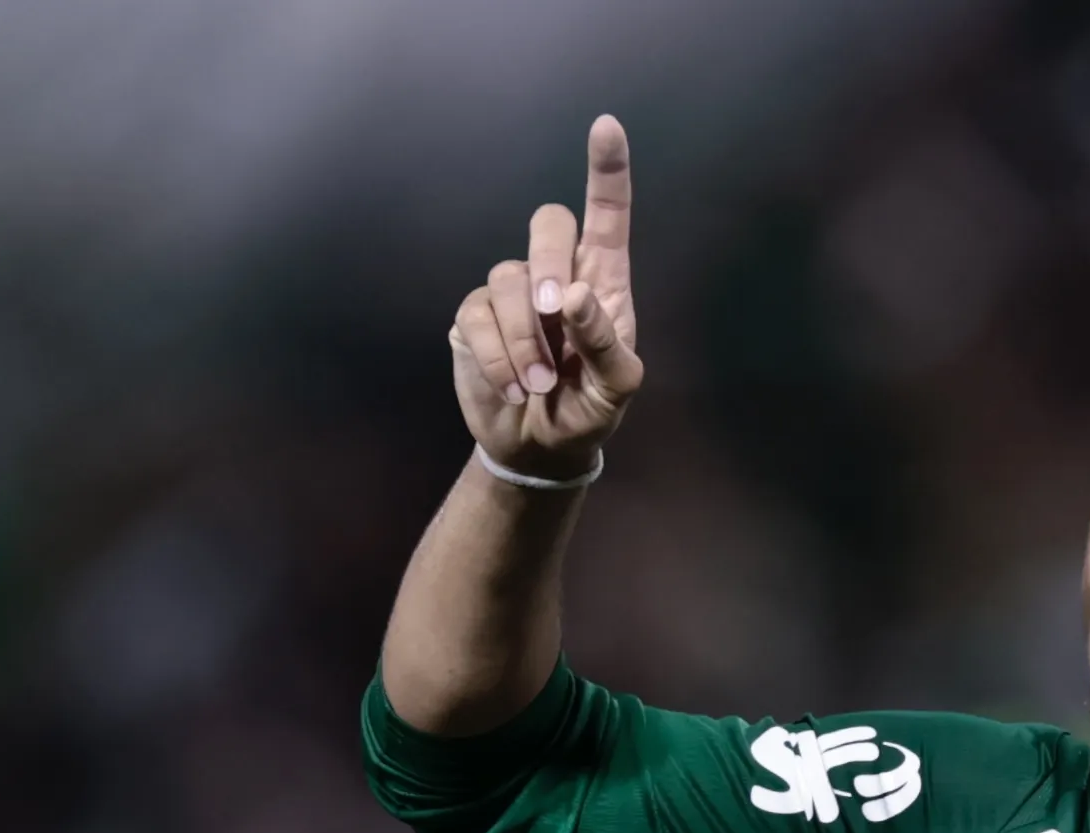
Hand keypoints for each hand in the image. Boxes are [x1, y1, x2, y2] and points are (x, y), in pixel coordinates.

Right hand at [447, 113, 644, 480]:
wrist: (541, 448)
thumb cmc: (588, 410)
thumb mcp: (615, 390)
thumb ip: (605, 345)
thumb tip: (574, 297)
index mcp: (602, 282)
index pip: (607, 215)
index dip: (606, 170)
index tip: (606, 126)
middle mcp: (556, 275)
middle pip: (547, 223)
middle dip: (549, 260)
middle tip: (556, 309)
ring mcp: (511, 295)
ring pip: (506, 278)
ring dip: (523, 337)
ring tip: (537, 385)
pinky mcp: (475, 319)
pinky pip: (477, 318)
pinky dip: (496, 358)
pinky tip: (513, 388)